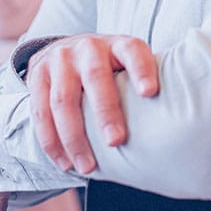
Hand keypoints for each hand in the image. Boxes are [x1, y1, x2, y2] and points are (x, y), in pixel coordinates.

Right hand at [27, 34, 158, 174]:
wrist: (66, 48)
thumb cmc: (108, 67)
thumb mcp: (126, 65)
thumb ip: (141, 85)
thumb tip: (172, 124)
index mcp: (117, 44)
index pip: (132, 51)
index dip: (142, 69)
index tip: (150, 92)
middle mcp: (88, 47)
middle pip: (95, 77)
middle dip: (105, 111)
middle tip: (117, 142)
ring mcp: (60, 59)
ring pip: (63, 99)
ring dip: (74, 137)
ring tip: (87, 166)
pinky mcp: (37, 74)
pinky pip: (40, 111)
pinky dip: (51, 140)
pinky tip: (64, 162)